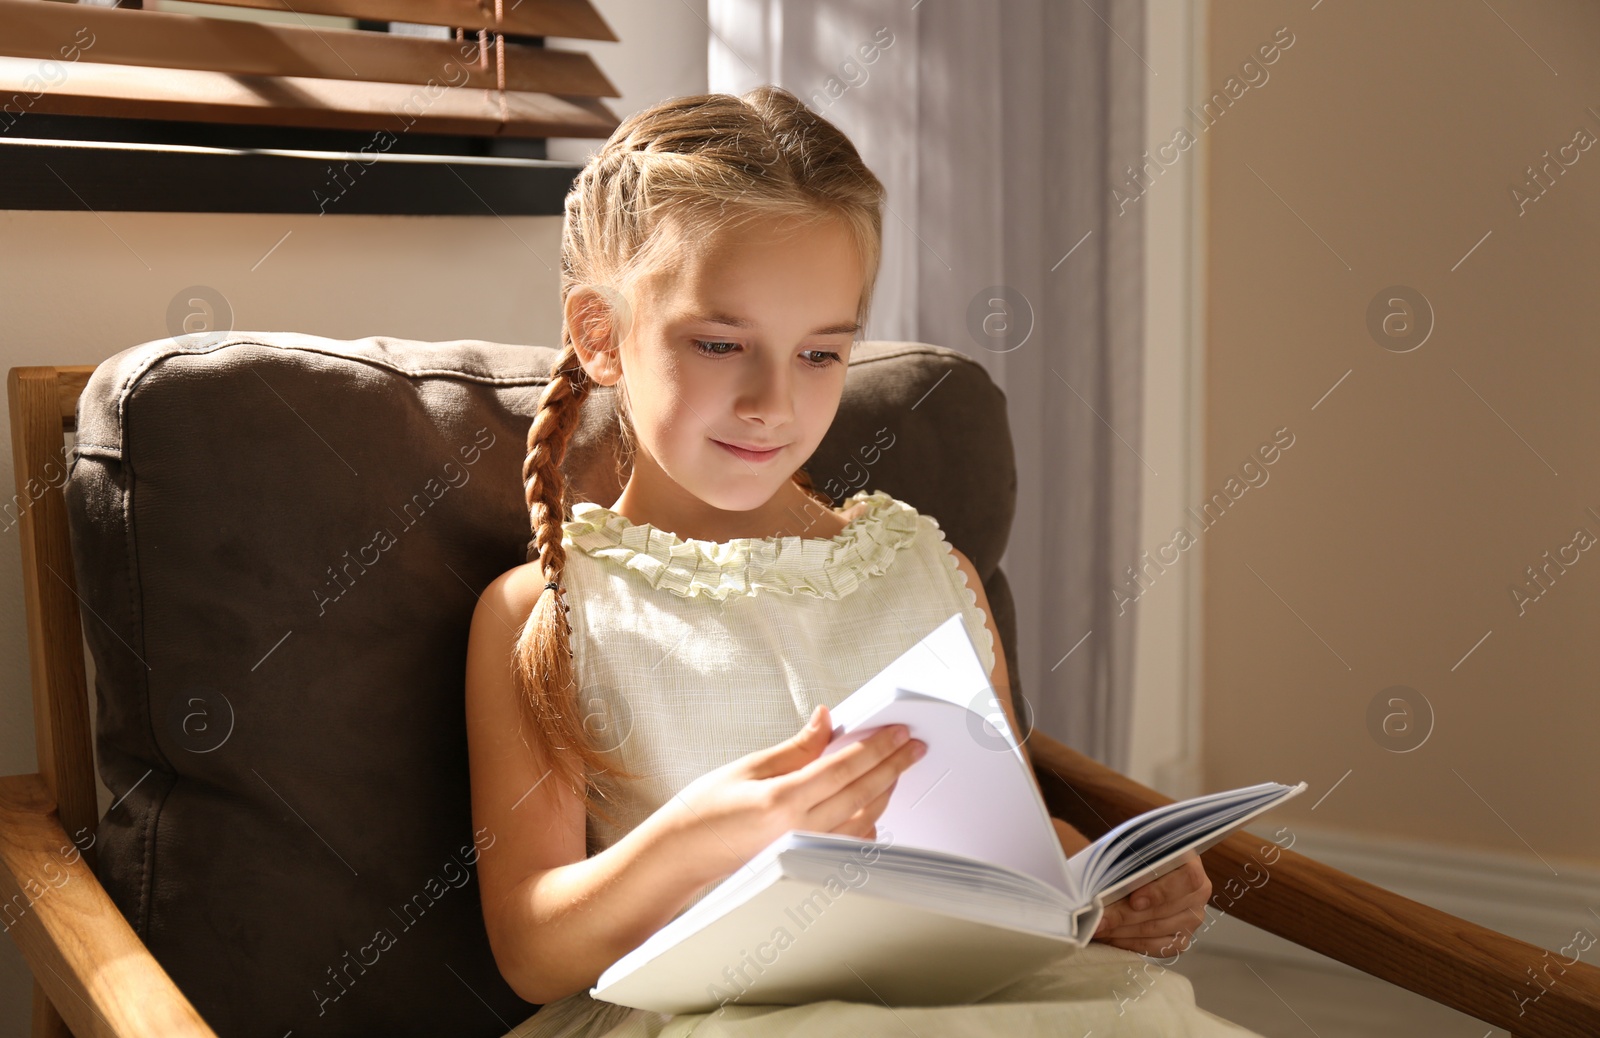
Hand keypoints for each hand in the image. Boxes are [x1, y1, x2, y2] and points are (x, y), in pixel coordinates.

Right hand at [659, 704, 925, 883]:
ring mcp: (804, 851)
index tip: (899, 732)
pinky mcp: (804, 861)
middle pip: (862, 794)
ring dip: (884, 792)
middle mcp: (799, 831)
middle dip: (893, 767)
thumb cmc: (704, 811)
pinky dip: (868, 820)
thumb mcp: (748, 767)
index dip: (877, 748)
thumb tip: (827, 720)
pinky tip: (872, 803)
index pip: (844, 769)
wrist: (681, 856)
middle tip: (913, 746)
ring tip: (897, 768)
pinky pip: (849, 842)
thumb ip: (796, 747)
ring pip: (863, 820)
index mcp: (782, 802)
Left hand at [1092, 851, 1210, 956]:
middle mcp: (1198, 891)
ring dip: (1122, 930)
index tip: (1134, 901)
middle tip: (1098, 919)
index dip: (1161, 891)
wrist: (1137, 870)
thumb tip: (1100, 888)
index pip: (1187, 878)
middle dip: (1125, 915)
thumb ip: (1122, 864)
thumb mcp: (1129, 851)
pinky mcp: (1182, 939)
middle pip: (1165, 909)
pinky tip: (1110, 937)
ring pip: (1157, 929)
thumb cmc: (1133, 857)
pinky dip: (1130, 943)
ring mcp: (1192, 918)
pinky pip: (1157, 947)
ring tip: (1097, 927)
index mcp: (1190, 861)